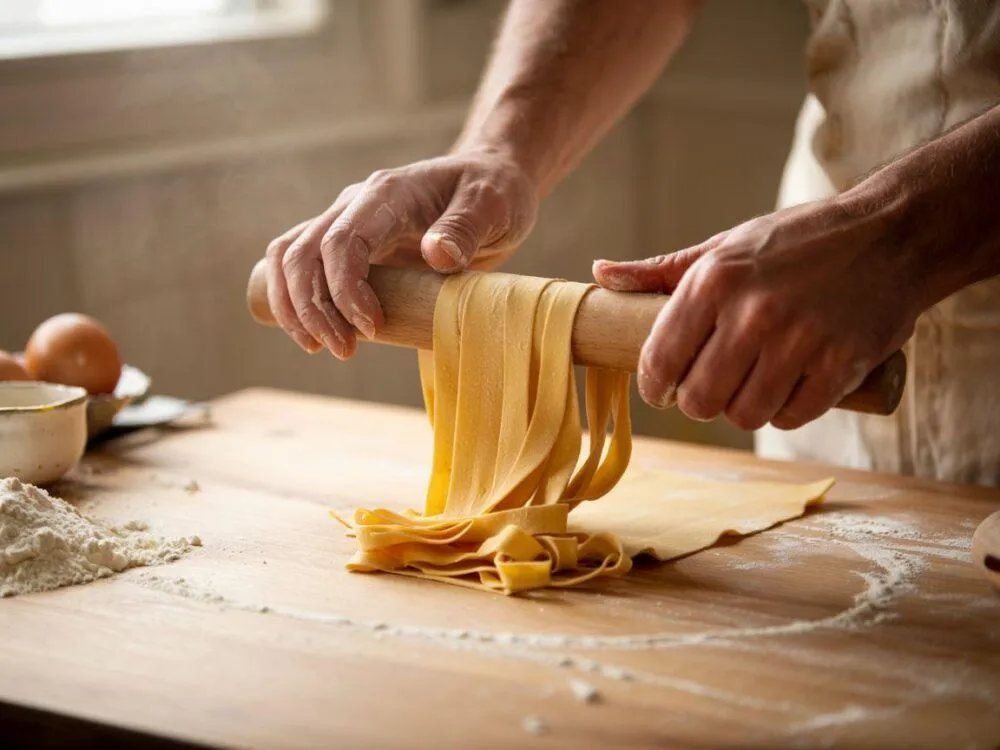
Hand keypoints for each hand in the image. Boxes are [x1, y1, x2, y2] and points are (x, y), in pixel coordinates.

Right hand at [265, 149, 537, 357]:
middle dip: (313, 308)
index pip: (342, 241)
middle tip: (344, 351)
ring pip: (289, 258)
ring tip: (323, 348)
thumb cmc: (495, 193)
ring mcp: (348, 222)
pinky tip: (314, 333)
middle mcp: (357, 204)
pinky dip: (296, 300)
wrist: (491, 181)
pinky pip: (300, 265)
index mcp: (388, 194)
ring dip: (295, 307)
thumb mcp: (494, 207)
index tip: (372, 328)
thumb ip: (465, 228)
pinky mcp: (348, 243)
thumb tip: (435, 254)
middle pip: (302, 253)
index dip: (346, 290)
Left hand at [593, 197, 920, 430]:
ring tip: (749, 386)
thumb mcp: (726, 245)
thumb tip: (600, 275)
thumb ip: (661, 271)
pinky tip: (787, 388)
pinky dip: (784, 411)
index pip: (660, 358)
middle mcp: (753, 312)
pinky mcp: (841, 365)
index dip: (655, 384)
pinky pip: (791, 417)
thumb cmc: (798, 241)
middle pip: (699, 398)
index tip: (662, 388)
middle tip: (709, 389)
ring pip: (744, 414)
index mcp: (715, 279)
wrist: (892, 234)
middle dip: (698, 401)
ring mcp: (800, 341)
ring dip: (742, 408)